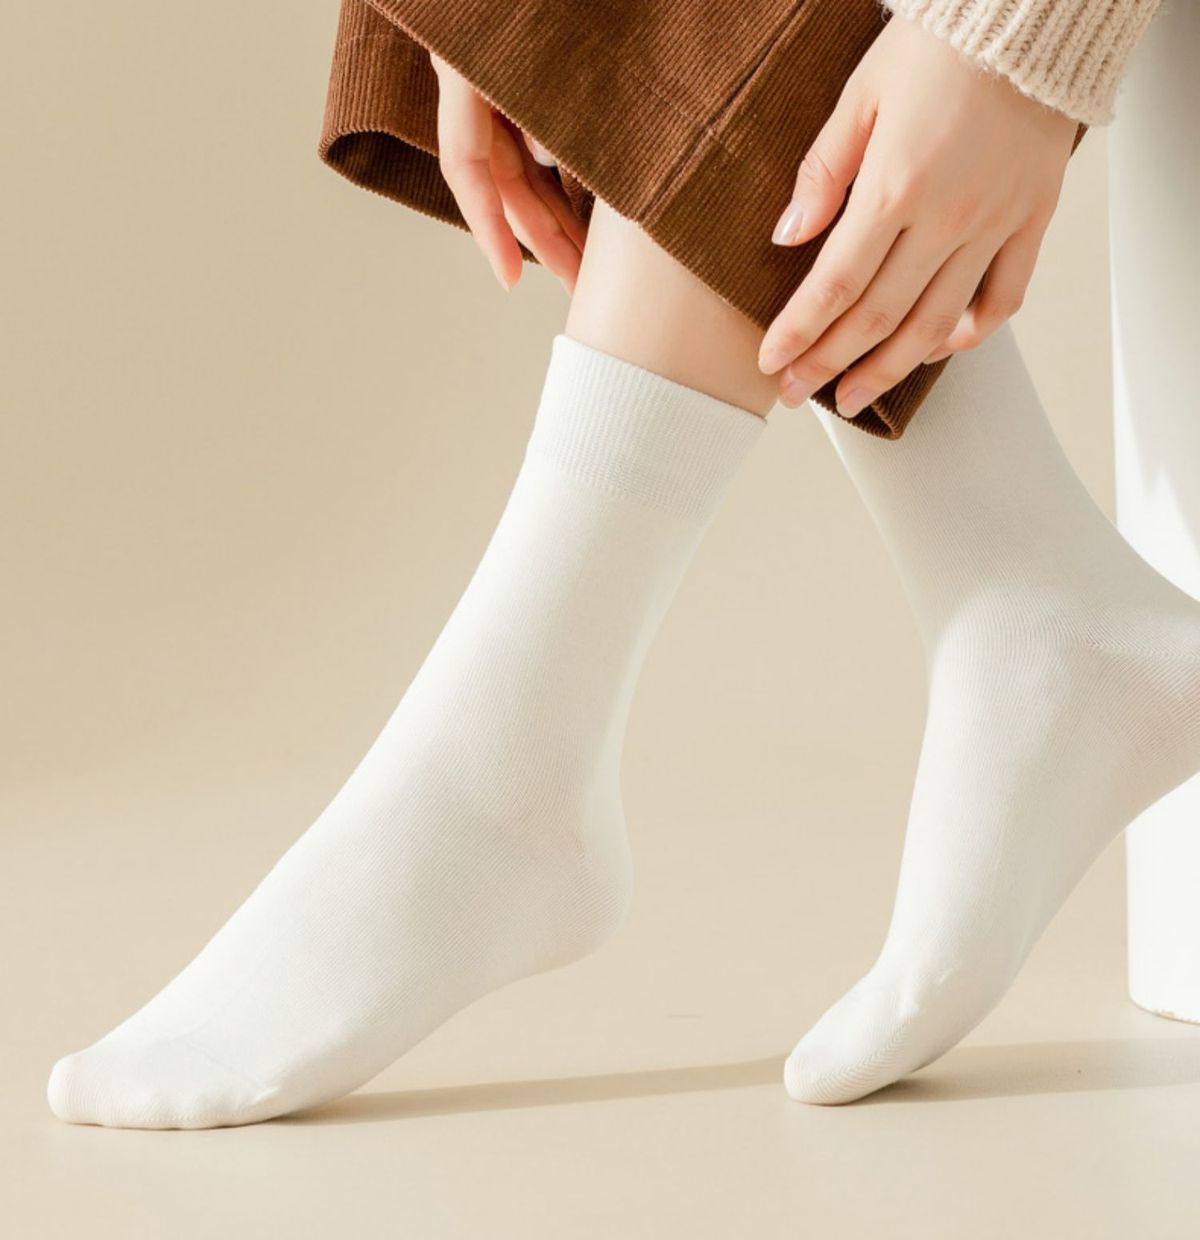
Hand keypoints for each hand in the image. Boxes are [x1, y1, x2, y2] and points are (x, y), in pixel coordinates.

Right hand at [430, 53, 586, 293]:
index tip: (510, 278)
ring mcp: (493, 95)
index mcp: (459, 76)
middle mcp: (472, 95)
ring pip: (525, 173)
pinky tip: (584, 216)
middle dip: (544, 240)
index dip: (488, 227)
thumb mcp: (519, 42)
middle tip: (576, 285)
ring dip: (558, 220)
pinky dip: (560, 182)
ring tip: (589, 264)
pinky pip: (536, 146)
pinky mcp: (519, 89)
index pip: (465, 167)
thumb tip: (546, 156)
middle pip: (506, 185)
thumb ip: (532, 98)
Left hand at [757, 15, 1077, 416]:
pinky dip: (970, 334)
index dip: (800, 332)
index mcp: (896, 186)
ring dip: (889, 370)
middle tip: (796, 393)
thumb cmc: (940, 46)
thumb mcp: (861, 95)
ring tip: (854, 398)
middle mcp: (948, 217)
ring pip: (936, 324)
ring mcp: (995, 224)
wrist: (1033, 15)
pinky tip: (936, 350)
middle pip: (878, 317)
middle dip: (830, 364)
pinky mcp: (1033, 220)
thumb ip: (822, 173)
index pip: (836, 284)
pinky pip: (1004, 298)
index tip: (771, 362)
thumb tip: (787, 237)